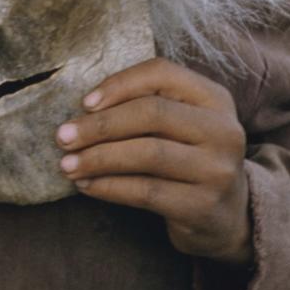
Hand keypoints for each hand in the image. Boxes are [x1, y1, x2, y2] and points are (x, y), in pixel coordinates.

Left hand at [55, 58, 251, 264]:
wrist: (227, 216)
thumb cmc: (188, 158)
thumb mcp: (181, 123)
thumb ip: (146, 105)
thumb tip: (83, 109)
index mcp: (215, 98)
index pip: (162, 73)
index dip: (119, 84)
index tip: (84, 103)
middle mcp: (223, 130)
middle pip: (153, 113)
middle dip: (101, 124)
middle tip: (63, 136)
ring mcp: (217, 170)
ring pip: (147, 154)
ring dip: (98, 158)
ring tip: (68, 164)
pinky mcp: (203, 206)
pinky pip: (146, 192)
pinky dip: (109, 187)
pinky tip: (87, 185)